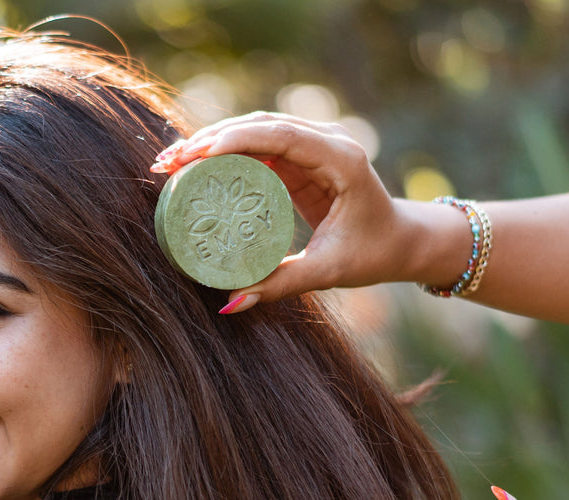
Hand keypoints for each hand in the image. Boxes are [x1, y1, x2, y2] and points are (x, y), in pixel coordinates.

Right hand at [151, 113, 426, 306]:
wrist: (401, 239)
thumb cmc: (373, 252)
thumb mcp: (328, 270)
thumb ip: (281, 284)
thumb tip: (230, 304)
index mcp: (340, 159)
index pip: (282, 136)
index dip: (236, 139)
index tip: (196, 156)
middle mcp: (326, 141)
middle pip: (260, 125)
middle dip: (209, 139)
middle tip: (167, 162)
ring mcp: (311, 144)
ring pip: (254, 130)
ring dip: (210, 142)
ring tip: (169, 163)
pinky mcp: (299, 156)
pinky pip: (257, 146)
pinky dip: (224, 153)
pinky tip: (192, 168)